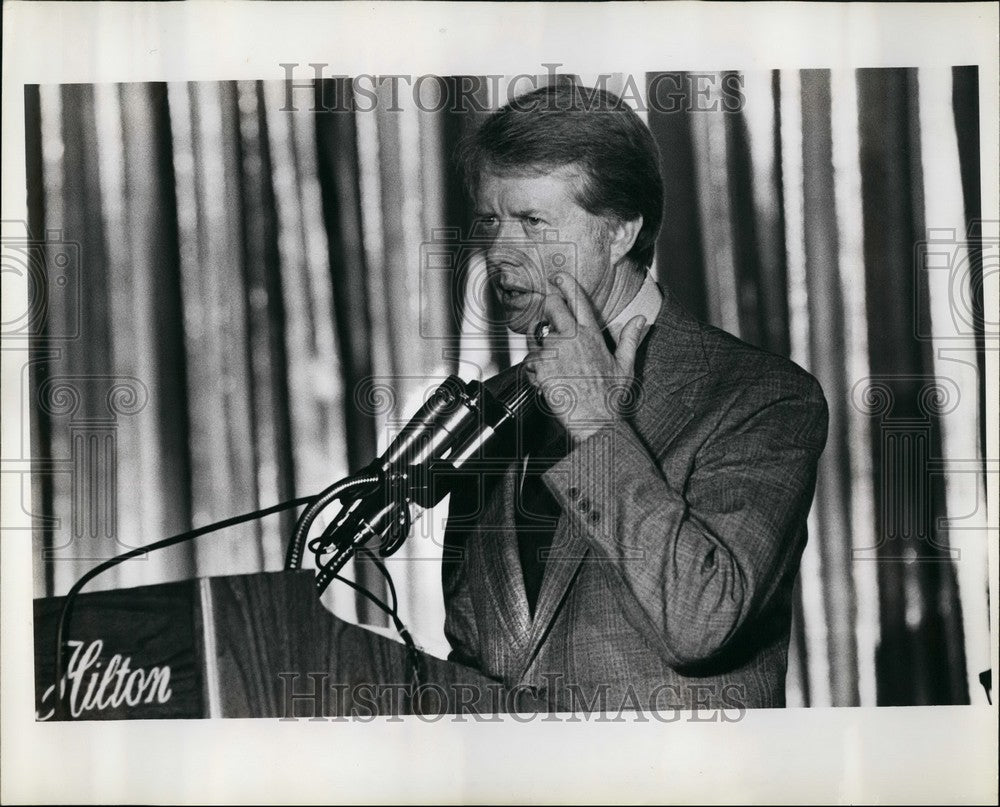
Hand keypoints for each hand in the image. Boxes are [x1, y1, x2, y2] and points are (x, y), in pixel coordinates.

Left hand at [524, 271, 646, 441]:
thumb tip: (641, 319)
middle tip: (549, 319)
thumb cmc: (610, 397)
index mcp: (592, 335)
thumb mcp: (625, 366)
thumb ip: (630, 339)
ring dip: (539, 347)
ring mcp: (555, 351)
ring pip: (537, 337)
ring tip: (553, 366)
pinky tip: (548, 382)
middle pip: (551, 307)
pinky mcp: (542, 367)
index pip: (578, 301)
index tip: (558, 277)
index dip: (566, 285)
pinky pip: (530, 362)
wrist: (595, 420)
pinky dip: (534, 372)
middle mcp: (572, 338)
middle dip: (548, 308)